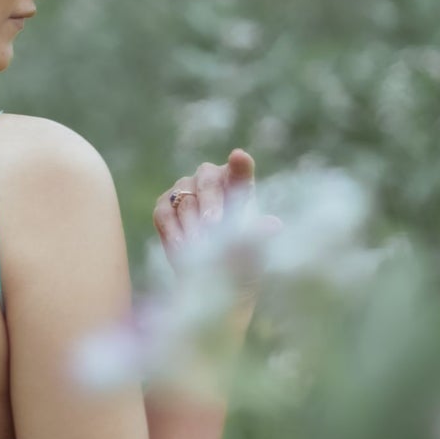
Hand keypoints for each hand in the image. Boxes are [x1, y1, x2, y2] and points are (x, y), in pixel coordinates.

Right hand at [152, 149, 280, 349]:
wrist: (210, 281)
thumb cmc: (240, 262)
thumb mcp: (253, 252)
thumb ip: (259, 235)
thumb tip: (274, 225)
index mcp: (240, 184)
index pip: (241, 171)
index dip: (240, 164)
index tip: (239, 157)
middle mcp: (211, 179)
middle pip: (208, 180)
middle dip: (210, 203)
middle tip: (213, 225)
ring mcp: (185, 189)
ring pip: (185, 200)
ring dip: (193, 226)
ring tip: (201, 248)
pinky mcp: (164, 205)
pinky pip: (165, 213)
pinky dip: (174, 232)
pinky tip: (184, 249)